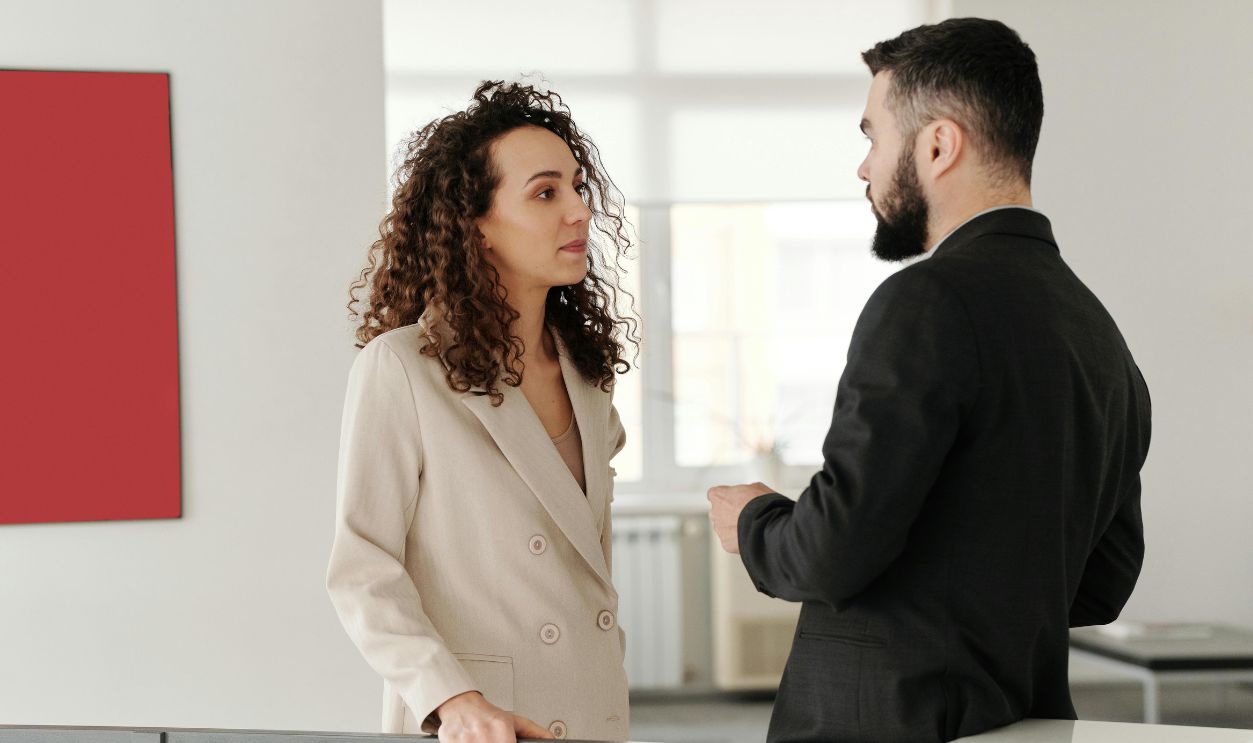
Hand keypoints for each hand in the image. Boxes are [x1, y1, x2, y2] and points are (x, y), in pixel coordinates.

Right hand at [435, 691, 553, 741]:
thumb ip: (534, 732)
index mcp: (501, 728)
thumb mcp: (514, 720)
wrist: (460, 703)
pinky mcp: (451, 741)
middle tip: (495, 741)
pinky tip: (473, 742)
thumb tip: (552, 739)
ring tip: (484, 740)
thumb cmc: (487, 714)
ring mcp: (467, 738)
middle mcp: (484, 733)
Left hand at [707, 482, 774, 553]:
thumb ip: (746, 490)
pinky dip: (738, 539)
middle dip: (728, 513)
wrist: (765, 525)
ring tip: (750, 526)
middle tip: (744, 514)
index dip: (727, 497)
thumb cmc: (761, 504)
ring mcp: (719, 529)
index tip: (736, 499)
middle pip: (718, 512)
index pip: (715, 494)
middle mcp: (714, 512)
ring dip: (733, 527)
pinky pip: (730, 540)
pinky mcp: (725, 543)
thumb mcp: (757, 487)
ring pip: (723, 528)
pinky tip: (751, 535)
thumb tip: (748, 494)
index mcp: (718, 496)